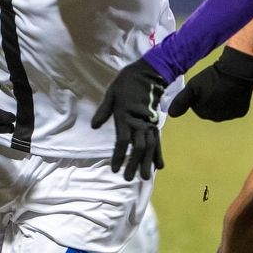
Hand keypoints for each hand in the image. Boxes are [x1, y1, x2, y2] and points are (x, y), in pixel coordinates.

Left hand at [90, 57, 166, 180]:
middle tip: (130, 179)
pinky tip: (158, 166)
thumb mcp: (111, 93)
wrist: (149, 73)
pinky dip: (158, 153)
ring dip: (147, 162)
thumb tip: (94, 126)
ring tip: (145, 177)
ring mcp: (148, 123)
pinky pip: (157, 141)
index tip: (115, 169)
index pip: (123, 140)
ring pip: (149, 146)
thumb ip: (103, 110)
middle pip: (138, 146)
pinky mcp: (154, 123)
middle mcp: (139, 121)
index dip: (119, 155)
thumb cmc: (126, 83)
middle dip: (134, 163)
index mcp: (125, 115)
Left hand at [168, 47, 252, 120]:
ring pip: (222, 109)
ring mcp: (231, 116)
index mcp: (205, 114)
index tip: (204, 86)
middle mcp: (218, 119)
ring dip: (221, 100)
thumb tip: (171, 114)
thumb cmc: (212, 78)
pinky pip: (233, 107)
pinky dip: (232, 100)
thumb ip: (180, 102)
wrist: (236, 71)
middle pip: (210, 110)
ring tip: (222, 87)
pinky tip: (231, 90)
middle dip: (210, 99)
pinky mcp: (241, 112)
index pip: (198, 108)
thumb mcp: (192, 88)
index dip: (199, 96)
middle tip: (213, 85)